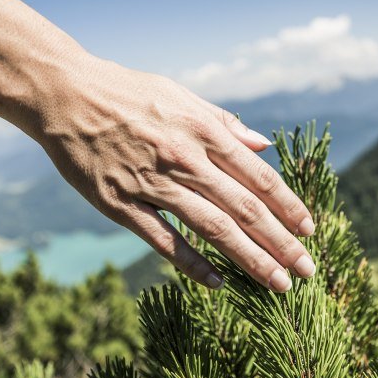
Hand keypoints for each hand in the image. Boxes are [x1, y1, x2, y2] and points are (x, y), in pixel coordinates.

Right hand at [36, 54, 315, 291]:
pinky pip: (163, 240)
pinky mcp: (121, 204)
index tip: (310, 230)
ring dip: (250, 259)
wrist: (66, 94)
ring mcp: (153, 184)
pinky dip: (192, 264)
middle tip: (307, 271)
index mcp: (204, 132)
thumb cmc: (128, 93)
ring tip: (277, 285)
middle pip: (244, 208)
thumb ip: (225, 124)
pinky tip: (218, 284)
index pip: (259, 177)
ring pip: (213, 228)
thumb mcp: (182, 96)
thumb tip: (263, 146)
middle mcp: (185, 159)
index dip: (289, 206)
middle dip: (281, 242)